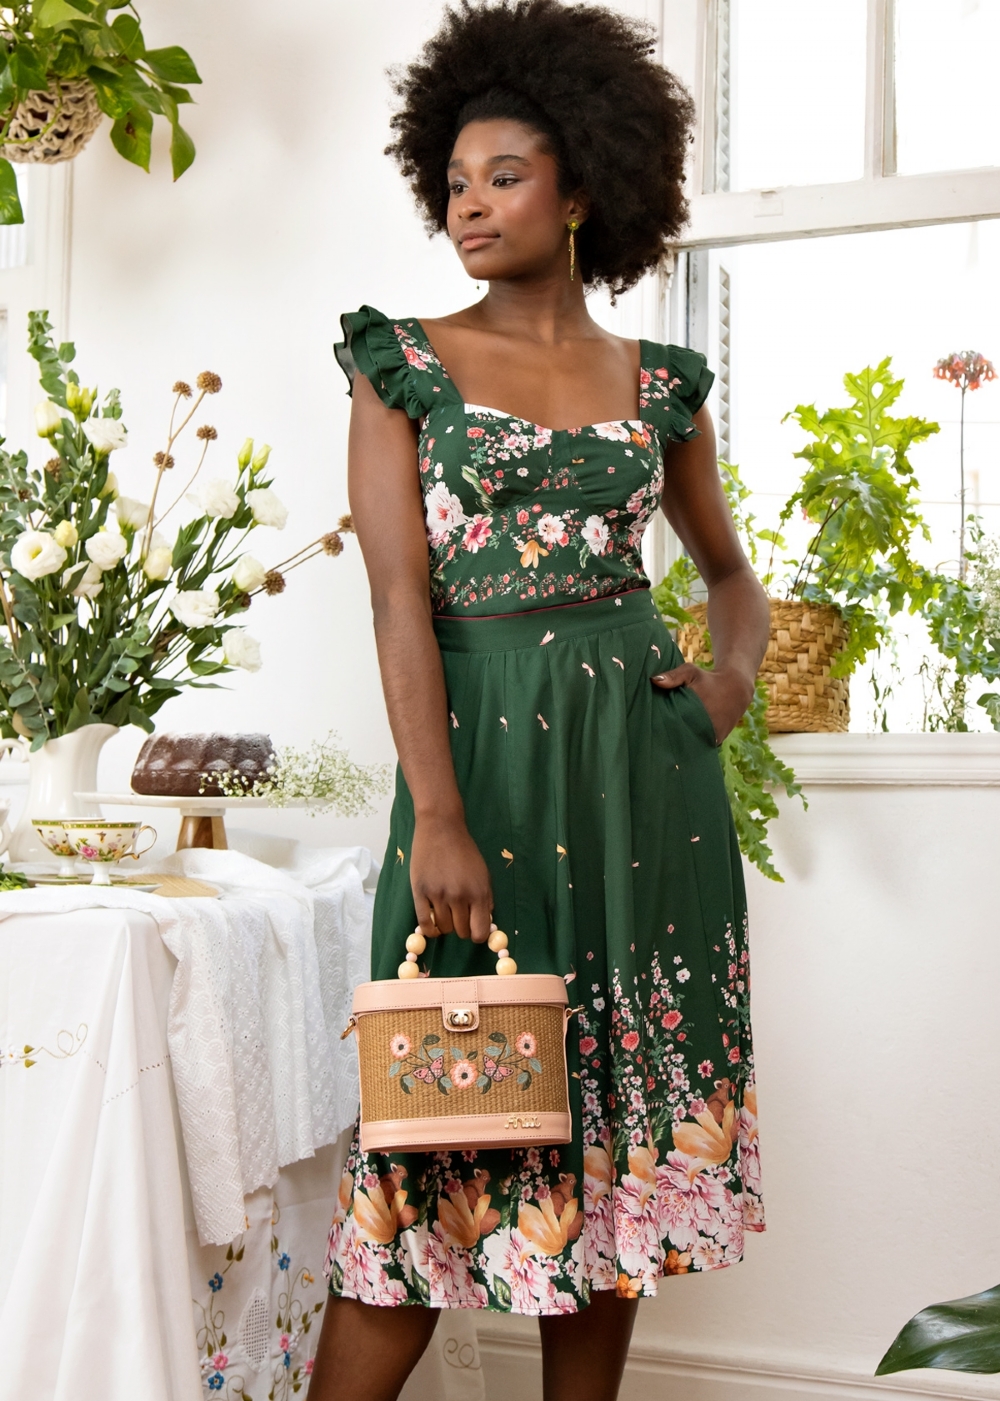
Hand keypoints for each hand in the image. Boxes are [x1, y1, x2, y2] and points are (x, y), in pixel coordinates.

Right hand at [411, 812, 493, 942]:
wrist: (441, 829)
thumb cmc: (464, 851)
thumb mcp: (483, 874)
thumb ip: (486, 900)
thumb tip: (485, 923)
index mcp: (478, 892)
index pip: (480, 932)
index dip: (478, 935)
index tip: (474, 929)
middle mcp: (459, 896)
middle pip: (461, 932)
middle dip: (462, 928)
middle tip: (460, 918)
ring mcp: (437, 895)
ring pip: (443, 928)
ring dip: (446, 926)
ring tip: (446, 914)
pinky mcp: (419, 892)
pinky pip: (424, 923)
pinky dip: (430, 930)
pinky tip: (433, 926)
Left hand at [651, 664, 753, 743]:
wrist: (736, 689)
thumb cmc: (708, 679)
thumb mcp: (691, 672)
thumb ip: (673, 676)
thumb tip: (654, 681)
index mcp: (696, 711)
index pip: (672, 726)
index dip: (661, 728)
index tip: (652, 728)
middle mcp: (706, 727)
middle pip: (681, 739)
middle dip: (669, 738)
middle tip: (656, 739)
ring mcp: (712, 736)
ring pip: (691, 745)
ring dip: (681, 744)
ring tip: (666, 745)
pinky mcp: (717, 741)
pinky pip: (701, 746)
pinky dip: (692, 746)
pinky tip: (682, 745)